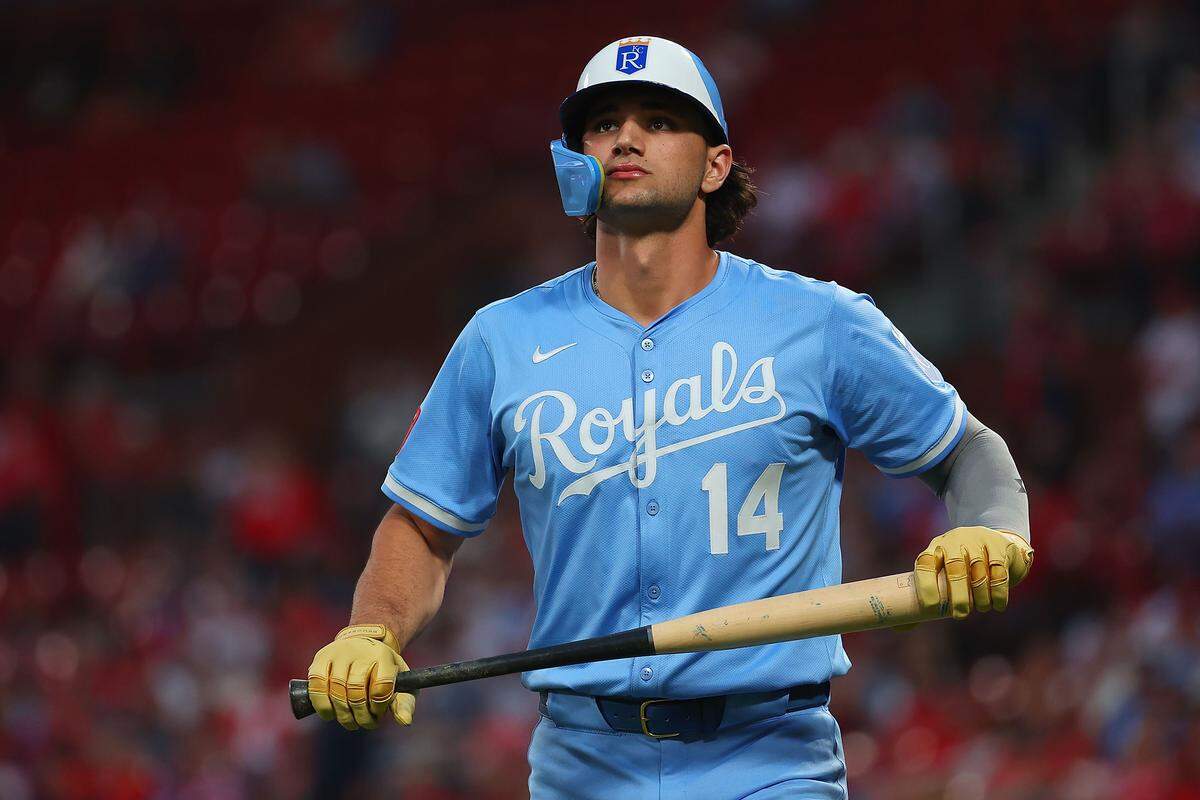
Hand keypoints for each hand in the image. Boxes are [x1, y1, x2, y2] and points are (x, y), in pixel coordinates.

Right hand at [307, 624, 416, 729]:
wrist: (364, 646)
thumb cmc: (383, 671)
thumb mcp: (399, 683)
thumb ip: (404, 703)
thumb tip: (404, 721)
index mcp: (384, 656)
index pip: (381, 686)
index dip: (378, 706)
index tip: (378, 714)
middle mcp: (361, 651)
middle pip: (356, 689)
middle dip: (360, 715)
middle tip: (364, 723)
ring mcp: (339, 652)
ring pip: (336, 688)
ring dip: (342, 713)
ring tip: (349, 722)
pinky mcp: (321, 657)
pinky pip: (316, 683)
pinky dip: (322, 704)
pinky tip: (330, 714)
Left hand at [914, 526, 1032, 619]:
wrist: (994, 540)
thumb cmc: (960, 565)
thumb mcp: (943, 572)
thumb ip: (928, 596)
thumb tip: (902, 628)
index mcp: (934, 549)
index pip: (924, 564)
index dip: (926, 587)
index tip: (931, 609)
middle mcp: (953, 542)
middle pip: (955, 569)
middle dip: (958, 596)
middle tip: (960, 615)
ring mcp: (977, 542)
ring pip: (979, 572)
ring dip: (980, 596)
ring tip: (980, 608)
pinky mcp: (999, 546)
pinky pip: (999, 572)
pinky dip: (998, 593)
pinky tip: (997, 605)